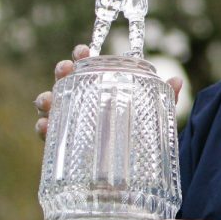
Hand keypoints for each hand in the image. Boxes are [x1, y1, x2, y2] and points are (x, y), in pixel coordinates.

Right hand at [34, 44, 183, 140]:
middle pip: (66, 82)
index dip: (81, 55)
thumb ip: (164, 98)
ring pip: (52, 106)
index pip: (87, 67)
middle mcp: (83, 102)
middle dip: (61, 72)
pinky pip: (49, 136)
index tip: (82, 50)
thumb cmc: (139, 132)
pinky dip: (43, 128)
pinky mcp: (65, 146)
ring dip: (46, 99)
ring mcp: (72, 123)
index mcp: (101, 88)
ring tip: (47, 99)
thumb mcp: (153, 115)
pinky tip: (44, 126)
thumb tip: (177, 80)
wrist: (134, 170)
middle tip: (65, 69)